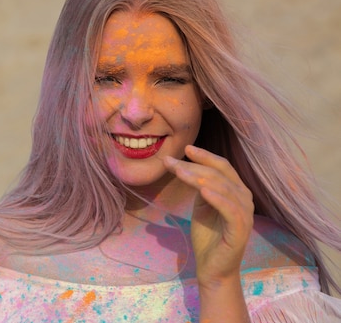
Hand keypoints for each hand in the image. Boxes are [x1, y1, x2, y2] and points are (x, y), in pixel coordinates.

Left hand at [164, 145, 253, 287]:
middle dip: (195, 165)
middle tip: (172, 162)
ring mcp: (245, 214)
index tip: (185, 149)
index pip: (222, 166)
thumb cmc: (208, 236)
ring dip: (200, 178)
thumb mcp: (201, 205)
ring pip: (223, 188)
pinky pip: (231, 210)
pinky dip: (218, 198)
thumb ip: (199, 186)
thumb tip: (182, 166)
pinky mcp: (241, 229)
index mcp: (235, 191)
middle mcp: (244, 199)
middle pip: (220, 174)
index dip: (204, 156)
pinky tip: (203, 191)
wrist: (213, 268)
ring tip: (180, 173)